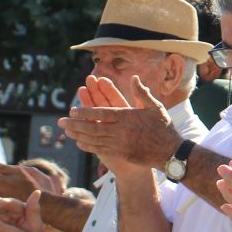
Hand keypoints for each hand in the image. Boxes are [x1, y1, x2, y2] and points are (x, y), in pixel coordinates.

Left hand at [57, 75, 179, 169]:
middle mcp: (122, 131)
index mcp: (128, 117)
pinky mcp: (121, 154)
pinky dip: (88, 146)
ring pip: (94, 139)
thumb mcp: (155, 107)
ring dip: (79, 135)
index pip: (102, 113)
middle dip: (75, 124)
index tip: (73, 109)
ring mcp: (120, 144)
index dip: (86, 111)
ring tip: (66, 131)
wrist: (170, 152)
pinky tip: (79, 142)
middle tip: (60, 121)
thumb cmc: (164, 128)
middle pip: (93, 127)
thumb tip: (134, 78)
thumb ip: (142, 93)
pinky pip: (101, 150)